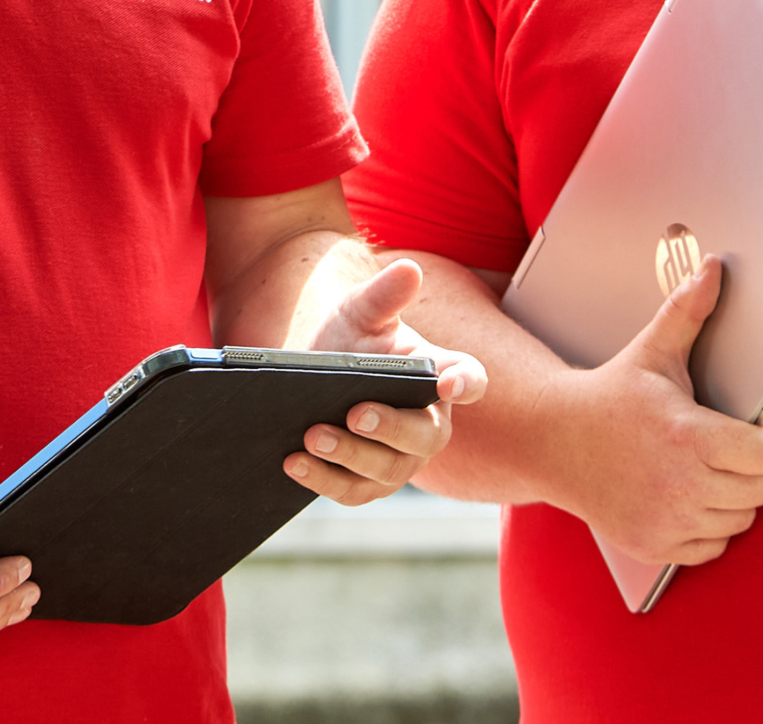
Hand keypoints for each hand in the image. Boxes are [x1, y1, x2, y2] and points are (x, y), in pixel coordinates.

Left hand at [289, 259, 488, 504]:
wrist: (313, 374)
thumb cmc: (350, 338)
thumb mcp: (361, 312)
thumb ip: (384, 295)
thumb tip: (408, 271)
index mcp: (440, 377)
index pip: (470, 381)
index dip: (465, 384)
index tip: (448, 383)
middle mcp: (428, 425)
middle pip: (425, 437)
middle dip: (391, 428)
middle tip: (356, 414)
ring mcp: (400, 461)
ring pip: (385, 471)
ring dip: (349, 456)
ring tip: (312, 435)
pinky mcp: (366, 484)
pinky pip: (351, 491)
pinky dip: (323, 480)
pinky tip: (293, 461)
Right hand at [544, 256, 762, 566]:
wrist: (553, 441)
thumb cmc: (611, 396)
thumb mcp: (651, 352)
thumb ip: (688, 312)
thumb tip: (712, 268)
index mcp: (686, 435)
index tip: (755, 431)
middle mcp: (679, 484)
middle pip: (761, 490)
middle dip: (753, 469)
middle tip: (731, 450)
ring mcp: (666, 520)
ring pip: (741, 519)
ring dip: (734, 498)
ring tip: (710, 471)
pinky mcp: (654, 545)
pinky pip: (714, 546)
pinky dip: (710, 527)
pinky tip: (691, 498)